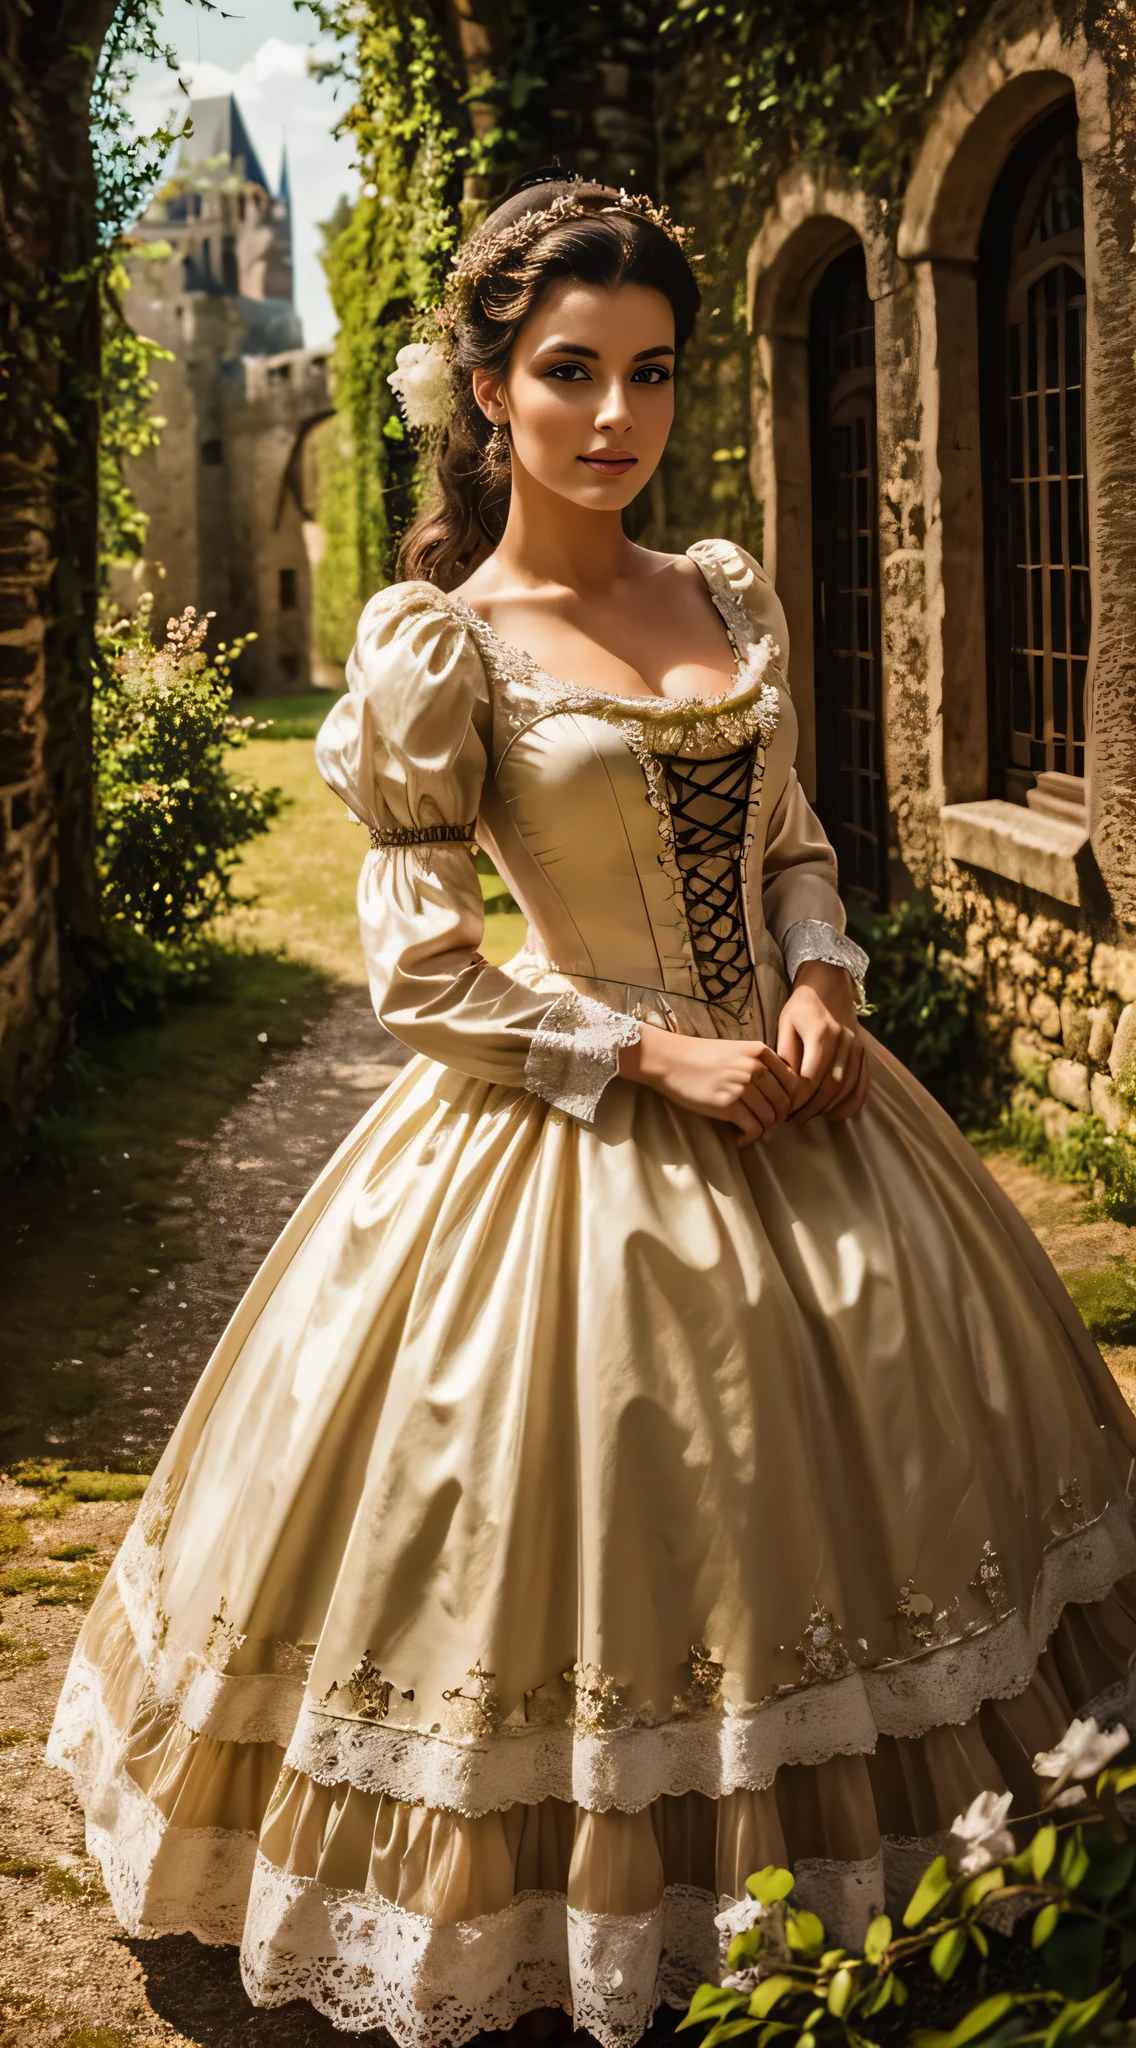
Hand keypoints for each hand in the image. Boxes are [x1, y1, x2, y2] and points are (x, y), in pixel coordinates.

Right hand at [619, 1024, 804, 1146]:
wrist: (668, 1060)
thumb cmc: (699, 1057)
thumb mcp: (735, 1051)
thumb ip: (758, 1065)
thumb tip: (777, 1095)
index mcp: (759, 1052)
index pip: (791, 1082)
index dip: (790, 1101)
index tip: (779, 1112)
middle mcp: (755, 1067)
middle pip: (783, 1102)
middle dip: (779, 1120)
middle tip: (767, 1129)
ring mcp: (742, 1085)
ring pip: (770, 1117)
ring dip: (765, 1132)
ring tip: (753, 1135)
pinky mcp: (727, 1104)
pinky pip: (753, 1128)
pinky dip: (750, 1139)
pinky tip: (741, 1140)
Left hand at [776, 961, 869, 1122]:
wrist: (829, 985)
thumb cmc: (802, 1006)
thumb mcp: (786, 1023)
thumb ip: (786, 1052)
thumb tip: (784, 1084)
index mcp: (822, 1034)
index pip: (810, 1077)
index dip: (797, 1098)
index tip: (784, 1108)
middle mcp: (844, 1042)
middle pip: (831, 1086)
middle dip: (812, 1107)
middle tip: (794, 1118)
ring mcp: (857, 1048)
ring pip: (847, 1087)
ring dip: (829, 1108)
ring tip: (809, 1117)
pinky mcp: (863, 1053)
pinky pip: (862, 1083)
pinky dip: (851, 1102)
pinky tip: (837, 1115)